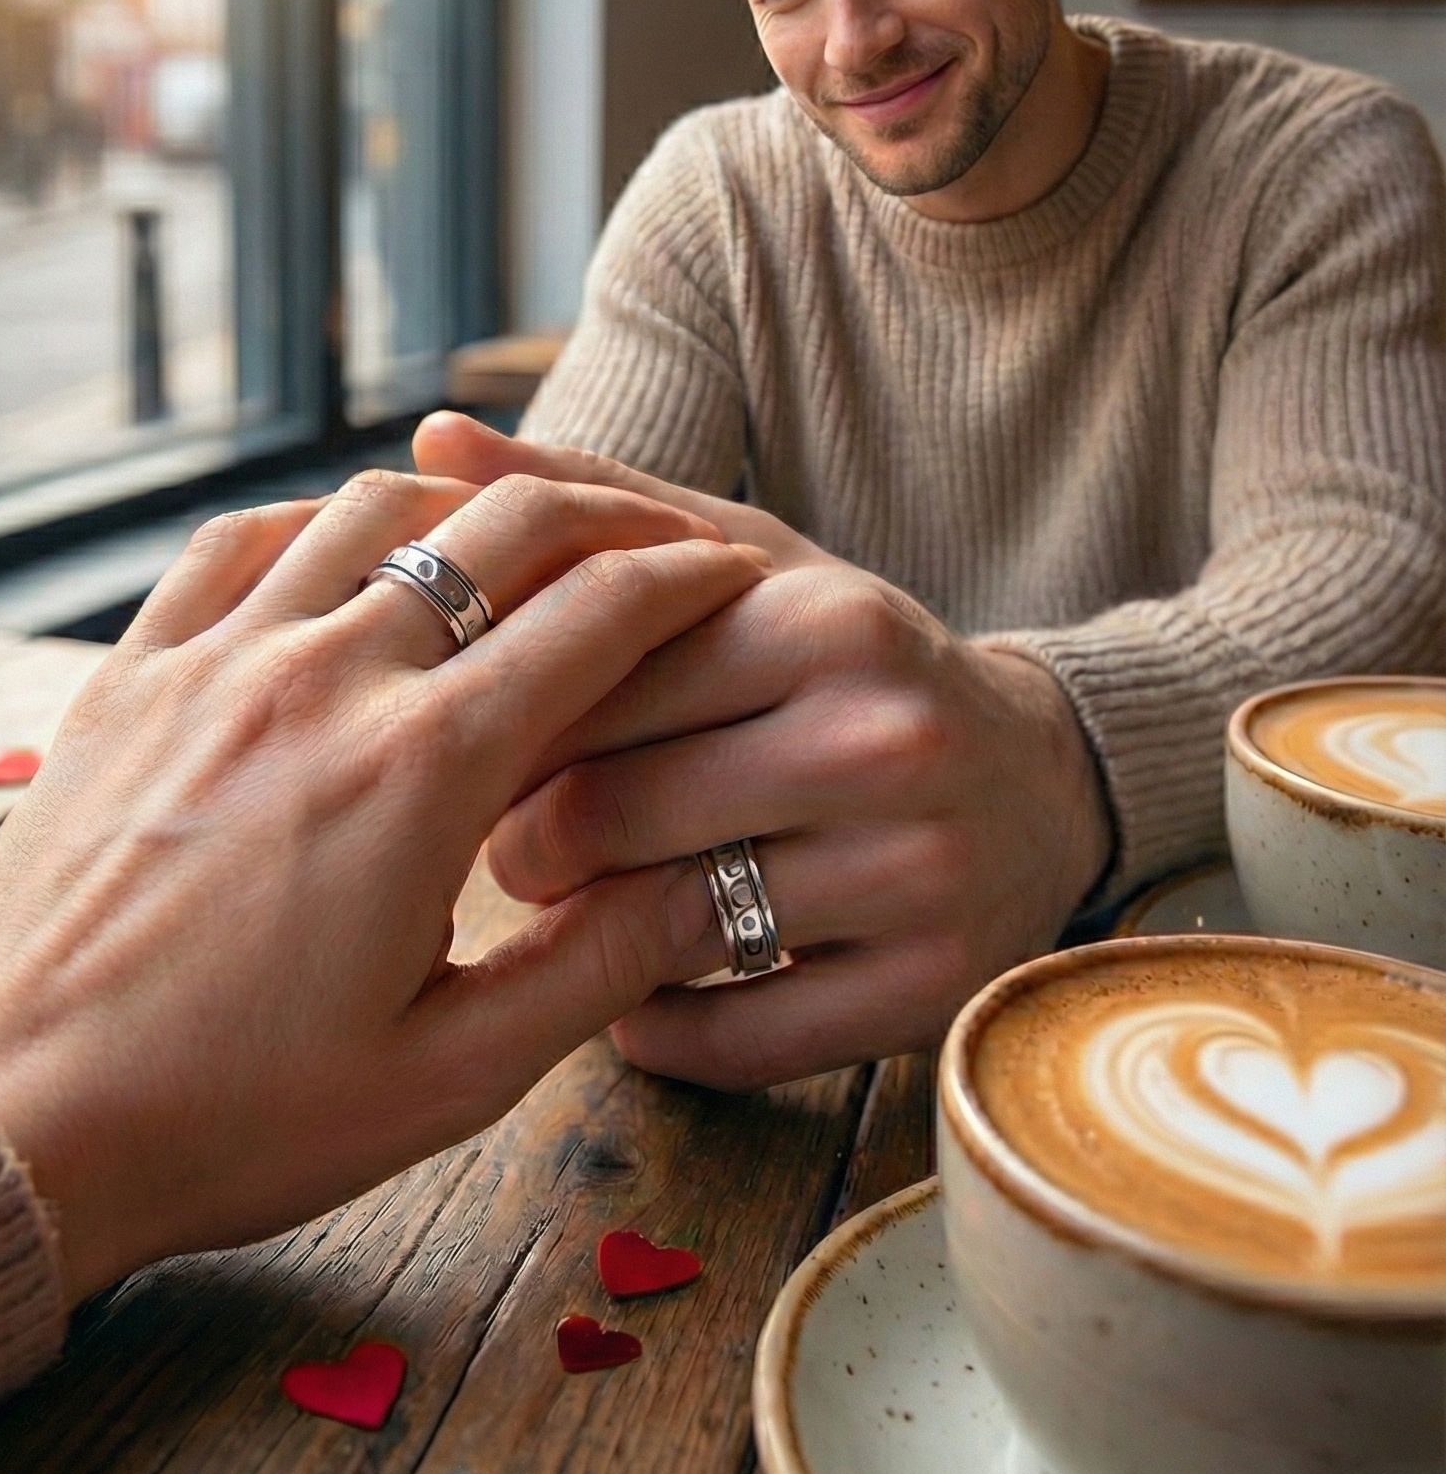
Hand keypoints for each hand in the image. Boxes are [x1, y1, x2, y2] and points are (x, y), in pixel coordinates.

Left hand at [0, 470, 766, 1303]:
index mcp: (423, 773)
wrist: (10, 1119)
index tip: (733, 575)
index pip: (599, 616)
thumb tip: (715, 890)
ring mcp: (215, 662)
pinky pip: (237, 542)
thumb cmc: (231, 1118)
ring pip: (369, 508)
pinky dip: (320, 520)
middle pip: (499, 529)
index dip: (689, 578)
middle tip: (653, 537)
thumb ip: (597, 966)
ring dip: (466, 502)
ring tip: (515, 536)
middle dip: (605, 512)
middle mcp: (324, 680)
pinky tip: (349, 553)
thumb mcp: (449, 1077)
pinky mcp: (130, 675)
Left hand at [417, 418, 1110, 1087]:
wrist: (1043, 785)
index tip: (465, 740)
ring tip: (570, 904)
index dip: (498, 718)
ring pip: (663, 928)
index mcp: (822, 619)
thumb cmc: (840, 664)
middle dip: (524, 837)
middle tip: (506, 844)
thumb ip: (587, 502)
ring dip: (584, 932)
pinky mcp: (931, 990)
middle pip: (608, 810)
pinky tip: (637, 988)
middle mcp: (884, 739)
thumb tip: (429, 430)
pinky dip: (656, 1027)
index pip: (589, 677)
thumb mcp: (742, 565)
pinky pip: (732, 1043)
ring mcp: (921, 874)